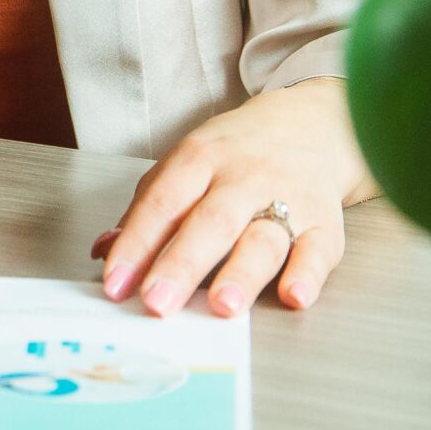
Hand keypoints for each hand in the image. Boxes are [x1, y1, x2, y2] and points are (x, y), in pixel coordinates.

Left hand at [89, 77, 375, 315]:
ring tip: (221, 305)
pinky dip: (308, 274)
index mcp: (200, 159)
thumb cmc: (236, 154)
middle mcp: (244, 177)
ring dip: (242, 274)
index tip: (115, 283)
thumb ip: (147, 211)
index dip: (136, 244)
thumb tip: (104, 252)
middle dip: (181, 265)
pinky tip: (293, 296)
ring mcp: (288, 199)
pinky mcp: (325, 223)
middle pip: (210, 222)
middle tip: (157, 302)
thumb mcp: (185, 166)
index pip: (162, 203)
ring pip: (263, 238)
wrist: (310, 124)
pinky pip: (319, 250)